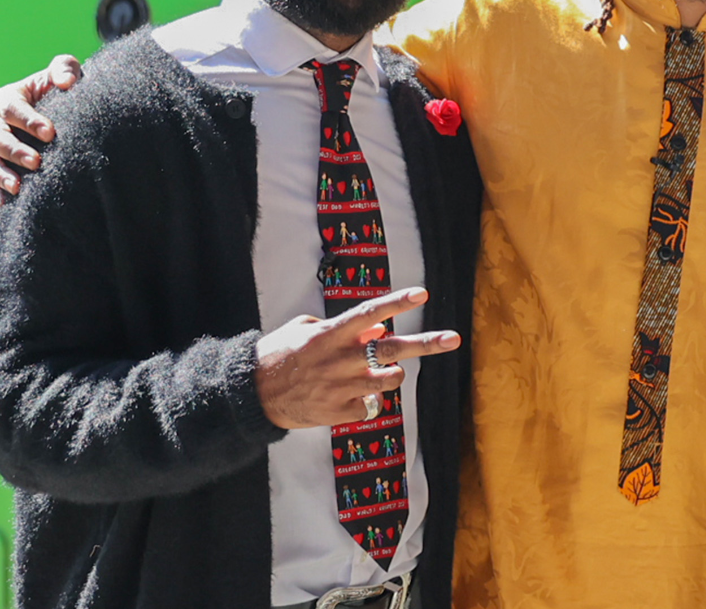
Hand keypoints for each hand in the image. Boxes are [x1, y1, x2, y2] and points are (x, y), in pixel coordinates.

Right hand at [0, 55, 82, 206]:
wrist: (68, 118)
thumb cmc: (65, 91)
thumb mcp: (66, 73)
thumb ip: (65, 68)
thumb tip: (66, 81)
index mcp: (10, 99)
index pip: (12, 108)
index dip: (28, 120)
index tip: (50, 133)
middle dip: (14, 151)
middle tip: (37, 162)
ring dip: (0, 174)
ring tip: (19, 187)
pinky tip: (6, 201)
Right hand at [253, 288, 460, 429]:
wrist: (251, 395)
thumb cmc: (279, 355)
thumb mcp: (305, 331)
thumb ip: (342, 329)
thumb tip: (378, 328)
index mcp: (330, 334)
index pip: (370, 314)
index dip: (397, 303)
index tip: (423, 294)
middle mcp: (340, 358)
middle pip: (392, 349)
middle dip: (426, 344)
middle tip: (453, 338)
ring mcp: (340, 386)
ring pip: (389, 380)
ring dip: (393, 376)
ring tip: (383, 374)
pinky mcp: (338, 411)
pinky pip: (370, 406)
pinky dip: (368, 402)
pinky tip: (352, 397)